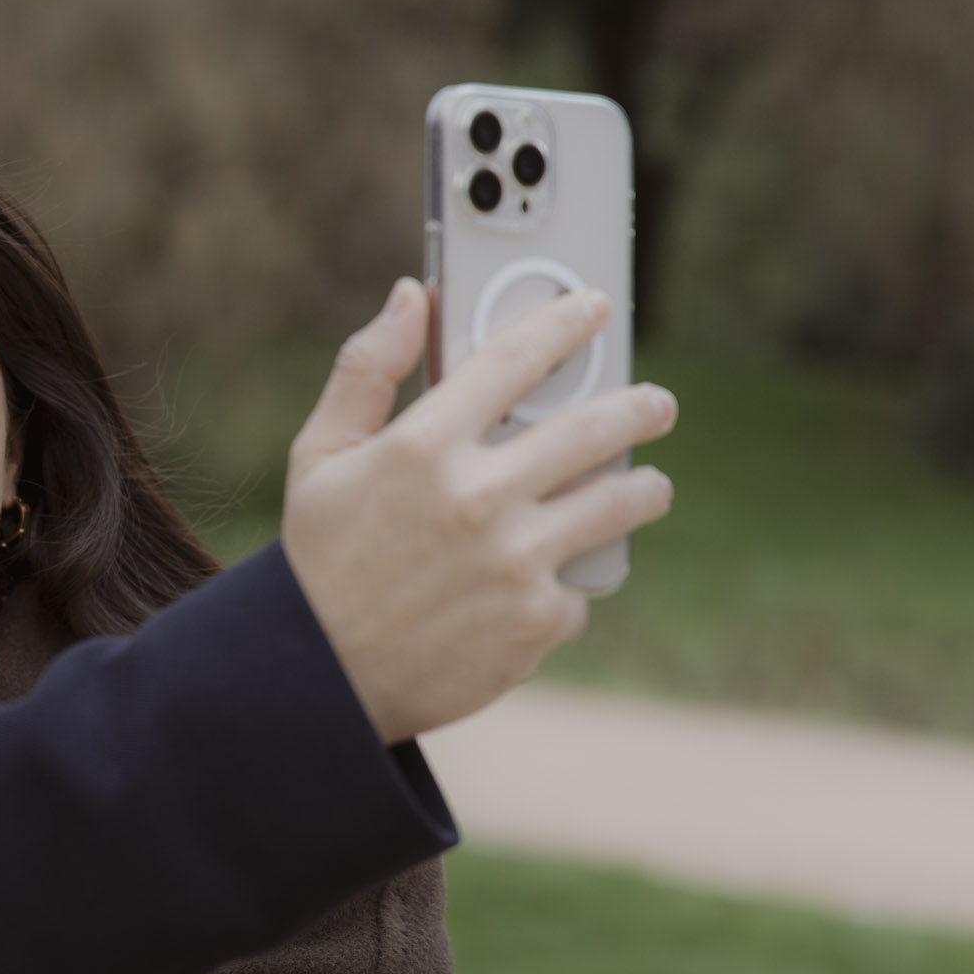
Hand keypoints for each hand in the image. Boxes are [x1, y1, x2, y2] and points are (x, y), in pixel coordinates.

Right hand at [282, 277, 675, 745]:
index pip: (515, 359)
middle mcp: (476, 497)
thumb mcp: (319, 455)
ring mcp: (515, 561)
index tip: (595, 307)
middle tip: (656, 403)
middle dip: (640, 406)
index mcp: (421, 446)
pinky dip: (571, 578)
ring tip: (648, 485)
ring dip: (645, 487)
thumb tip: (409, 296)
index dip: (564, 323)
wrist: (317, 678)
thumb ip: (365, 369)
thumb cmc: (318, 558)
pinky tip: (552, 579)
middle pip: (594, 428)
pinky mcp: (537, 621)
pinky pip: (582, 585)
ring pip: (619, 503)